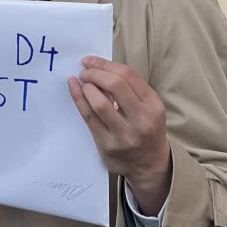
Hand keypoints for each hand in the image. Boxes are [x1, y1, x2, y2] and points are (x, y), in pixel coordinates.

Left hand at [68, 56, 171, 215]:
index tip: (91, 61)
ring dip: (87, 86)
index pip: (128, 75)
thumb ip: (130, 89)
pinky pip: (89, 118)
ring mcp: (124, 134)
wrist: (149, 165)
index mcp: (153, 105)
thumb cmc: (146, 129)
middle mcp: (141, 120)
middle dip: (95, 73)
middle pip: (116, 85)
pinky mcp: (107, 145)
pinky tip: (74, 88)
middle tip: (84, 70)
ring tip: (82, 81)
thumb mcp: (149, 107)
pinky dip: (79, 99)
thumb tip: (100, 67)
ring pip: (100, 103)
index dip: (105, 64)